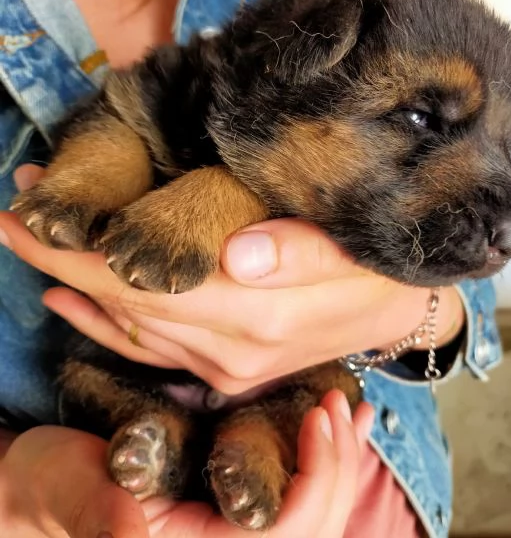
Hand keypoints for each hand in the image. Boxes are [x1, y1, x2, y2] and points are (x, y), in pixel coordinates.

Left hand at [0, 165, 463, 393]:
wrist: (401, 310)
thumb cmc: (381, 265)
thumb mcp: (360, 249)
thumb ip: (305, 254)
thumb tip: (238, 254)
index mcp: (259, 314)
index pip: (145, 282)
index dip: (77, 252)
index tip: (18, 215)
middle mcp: (233, 352)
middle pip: (126, 304)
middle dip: (63, 259)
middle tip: (17, 210)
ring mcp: (227, 369)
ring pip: (132, 328)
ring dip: (78, 285)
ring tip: (35, 242)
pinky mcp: (228, 372)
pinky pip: (153, 350)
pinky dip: (107, 325)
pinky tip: (74, 302)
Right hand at [0, 394, 373, 537]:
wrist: (46, 483)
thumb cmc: (54, 486)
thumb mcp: (74, 492)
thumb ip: (105, 517)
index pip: (286, 533)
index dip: (317, 479)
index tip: (320, 415)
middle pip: (314, 525)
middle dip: (338, 464)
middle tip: (338, 404)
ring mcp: (231, 531)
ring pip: (313, 513)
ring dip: (340, 461)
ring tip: (351, 412)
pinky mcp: (231, 509)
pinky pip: (294, 496)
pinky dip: (322, 460)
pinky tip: (339, 428)